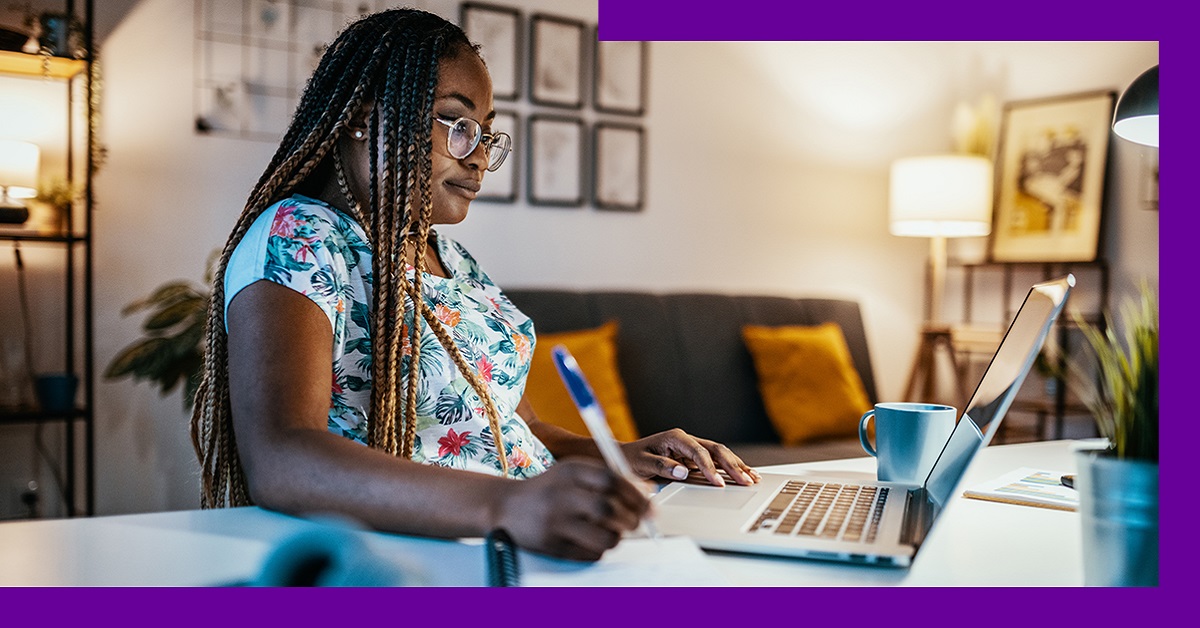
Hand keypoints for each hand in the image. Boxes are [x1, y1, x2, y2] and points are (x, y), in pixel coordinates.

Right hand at [491, 459, 650, 560]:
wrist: (505, 507)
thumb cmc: (548, 490)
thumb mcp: (573, 474)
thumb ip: (607, 478)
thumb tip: (647, 491)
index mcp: (569, 471)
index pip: (611, 480)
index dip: (636, 494)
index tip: (649, 505)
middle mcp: (561, 495)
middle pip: (609, 508)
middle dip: (631, 518)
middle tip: (636, 522)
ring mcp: (555, 522)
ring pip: (604, 536)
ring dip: (617, 537)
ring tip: (614, 532)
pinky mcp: (552, 546)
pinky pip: (591, 554)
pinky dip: (600, 550)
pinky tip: (594, 541)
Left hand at [621, 428, 760, 486]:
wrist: (625, 457)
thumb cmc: (632, 458)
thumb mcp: (642, 463)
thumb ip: (662, 467)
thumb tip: (684, 472)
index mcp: (676, 437)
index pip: (699, 451)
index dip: (710, 468)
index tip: (718, 483)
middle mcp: (687, 440)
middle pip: (716, 450)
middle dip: (732, 465)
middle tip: (745, 481)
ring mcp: (693, 448)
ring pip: (721, 454)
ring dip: (737, 466)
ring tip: (753, 478)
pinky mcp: (695, 458)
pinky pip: (717, 462)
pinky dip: (731, 468)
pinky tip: (745, 474)